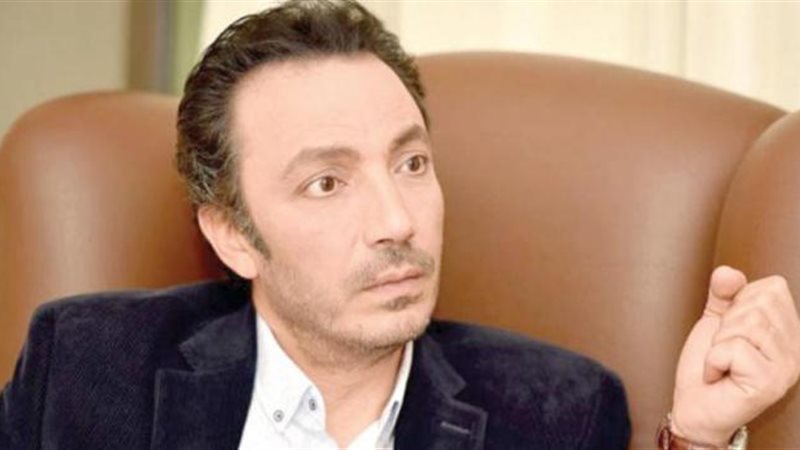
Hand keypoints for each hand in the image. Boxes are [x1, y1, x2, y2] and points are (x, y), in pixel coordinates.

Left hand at [671, 266, 799, 445]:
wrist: (695, 405)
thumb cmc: (709, 365)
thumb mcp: (716, 319)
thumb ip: (724, 292)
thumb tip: (729, 273)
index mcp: (791, 330)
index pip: (772, 288)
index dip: (739, 302)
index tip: (732, 330)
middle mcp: (798, 348)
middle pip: (758, 304)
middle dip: (728, 324)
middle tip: (725, 350)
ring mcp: (788, 367)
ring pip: (745, 325)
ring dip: (719, 343)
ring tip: (723, 364)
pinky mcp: (770, 383)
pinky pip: (733, 348)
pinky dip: (714, 360)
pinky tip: (719, 376)